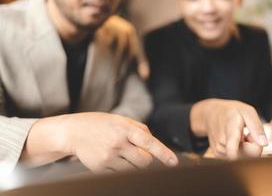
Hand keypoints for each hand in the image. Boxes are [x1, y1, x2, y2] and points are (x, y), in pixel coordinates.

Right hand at [22, 113, 177, 172]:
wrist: (73, 132)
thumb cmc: (100, 124)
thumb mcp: (121, 119)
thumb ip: (140, 129)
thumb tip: (154, 144)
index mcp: (124, 128)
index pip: (149, 142)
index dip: (163, 153)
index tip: (174, 163)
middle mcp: (117, 143)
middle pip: (145, 161)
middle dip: (147, 160)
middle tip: (138, 153)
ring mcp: (108, 157)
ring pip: (134, 170)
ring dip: (135, 165)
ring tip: (123, 154)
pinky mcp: (100, 168)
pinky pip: (120, 175)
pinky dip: (122, 169)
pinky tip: (113, 158)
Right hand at [190, 99, 267, 159]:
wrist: (211, 113)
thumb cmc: (230, 112)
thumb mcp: (247, 111)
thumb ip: (256, 127)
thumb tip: (264, 144)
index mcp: (229, 132)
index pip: (235, 152)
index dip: (253, 149)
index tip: (252, 136)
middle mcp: (222, 144)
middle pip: (247, 157)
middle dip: (253, 147)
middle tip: (249, 134)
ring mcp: (219, 151)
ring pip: (242, 158)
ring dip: (246, 149)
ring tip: (241, 136)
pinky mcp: (218, 155)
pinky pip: (236, 158)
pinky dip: (240, 151)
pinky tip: (236, 141)